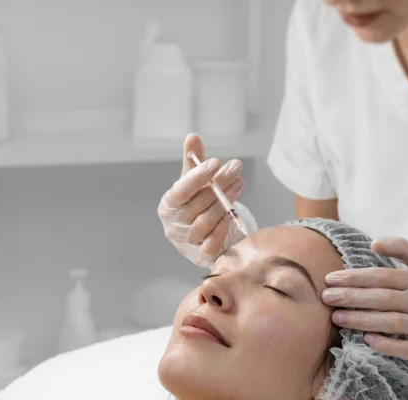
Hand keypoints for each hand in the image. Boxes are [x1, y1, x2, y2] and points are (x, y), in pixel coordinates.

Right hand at [158, 134, 248, 267]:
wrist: (200, 237)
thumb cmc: (195, 204)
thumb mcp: (192, 182)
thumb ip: (193, 161)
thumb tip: (193, 136)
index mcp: (168, 206)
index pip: (181, 191)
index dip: (197, 177)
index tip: (216, 162)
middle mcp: (173, 225)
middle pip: (197, 204)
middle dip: (218, 184)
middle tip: (236, 167)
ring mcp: (187, 242)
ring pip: (206, 222)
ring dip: (224, 202)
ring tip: (239, 183)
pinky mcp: (200, 255)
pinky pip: (212, 243)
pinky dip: (223, 228)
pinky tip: (234, 213)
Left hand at [320, 237, 407, 370]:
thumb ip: (403, 250)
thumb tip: (374, 243)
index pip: (384, 276)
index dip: (356, 277)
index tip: (331, 279)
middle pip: (384, 298)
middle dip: (352, 297)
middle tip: (326, 297)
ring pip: (392, 322)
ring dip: (362, 320)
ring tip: (337, 317)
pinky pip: (407, 348)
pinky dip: (387, 345)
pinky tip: (367, 340)